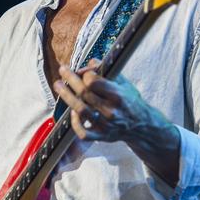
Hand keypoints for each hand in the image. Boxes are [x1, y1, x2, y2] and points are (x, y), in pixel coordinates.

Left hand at [53, 59, 179, 186]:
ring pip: (80, 110)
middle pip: (84, 93)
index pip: (94, 82)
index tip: (82, 70)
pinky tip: (72, 112)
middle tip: (62, 70)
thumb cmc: (130, 100)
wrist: (142, 125)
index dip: (85, 74)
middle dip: (70, 79)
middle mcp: (111, 110)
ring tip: (58, 85)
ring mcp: (105, 125)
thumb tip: (88, 64)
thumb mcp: (123, 81)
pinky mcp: (101, 135)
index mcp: (118, 95)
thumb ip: (106, 71)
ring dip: (66, 96)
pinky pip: (83, 133)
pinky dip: (75, 123)